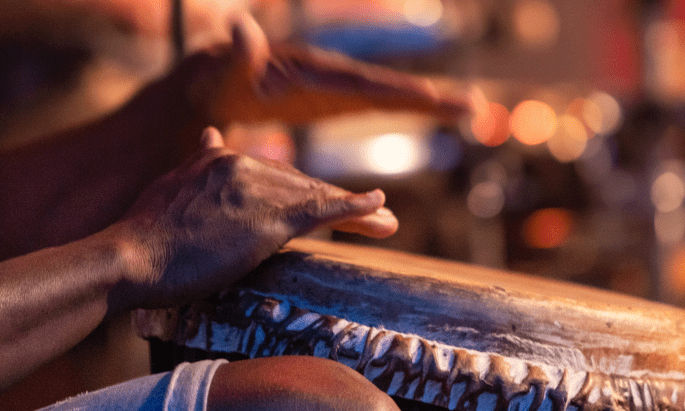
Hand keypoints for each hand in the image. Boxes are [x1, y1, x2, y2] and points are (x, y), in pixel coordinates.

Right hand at [111, 127, 396, 309]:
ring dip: (356, 210)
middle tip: (375, 212)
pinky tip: (380, 207)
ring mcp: (257, 190)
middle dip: (336, 199)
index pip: (273, 174)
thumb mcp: (170, 188)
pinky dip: (356, 208)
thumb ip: (198, 165)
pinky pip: (323, 210)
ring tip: (386, 221)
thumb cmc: (144, 237)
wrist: (129, 258)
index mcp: (218, 158)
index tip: (324, 197)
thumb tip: (213, 136)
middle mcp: (241, 165)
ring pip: (317, 196)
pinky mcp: (269, 219)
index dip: (303, 188)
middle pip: (301, 183)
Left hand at [186, 14, 471, 125]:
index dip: (398, 94)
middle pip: (387, 88)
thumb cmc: (216, 81)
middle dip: (430, 98)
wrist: (210, 83)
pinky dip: (404, 105)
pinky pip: (374, 102)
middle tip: (474, 106)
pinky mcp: (331, 98)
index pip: (363, 86)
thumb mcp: (223, 73)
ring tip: (468, 108)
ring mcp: (333, 86)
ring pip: (387, 94)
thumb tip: (241, 27)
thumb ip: (237, 56)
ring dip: (427, 102)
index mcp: (312, 72)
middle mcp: (330, 74)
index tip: (433, 100)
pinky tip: (431, 108)